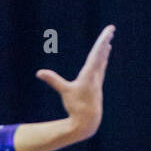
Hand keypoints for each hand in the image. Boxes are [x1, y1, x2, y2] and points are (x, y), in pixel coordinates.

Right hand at [35, 25, 114, 140]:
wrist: (88, 121)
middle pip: (101, 54)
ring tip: (109, 41)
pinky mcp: (95, 85)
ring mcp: (97, 81)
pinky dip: (102, 60)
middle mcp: (96, 76)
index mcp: (90, 74)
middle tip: (111, 29)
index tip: (110, 31)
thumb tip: (39, 72)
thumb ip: (53, 80)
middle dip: (105, 41)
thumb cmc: (76, 107)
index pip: (97, 53)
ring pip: (102, 61)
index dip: (102, 41)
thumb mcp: (65, 92)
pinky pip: (100, 68)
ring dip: (104, 50)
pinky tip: (103, 58)